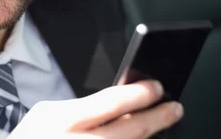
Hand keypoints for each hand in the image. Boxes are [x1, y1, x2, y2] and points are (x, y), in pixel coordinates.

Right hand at [8, 80, 182, 138]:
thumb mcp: (46, 115)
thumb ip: (79, 108)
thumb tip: (116, 102)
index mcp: (64, 120)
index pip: (111, 102)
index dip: (139, 93)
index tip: (156, 87)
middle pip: (130, 129)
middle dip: (158, 117)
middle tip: (175, 108)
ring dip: (151, 136)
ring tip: (162, 125)